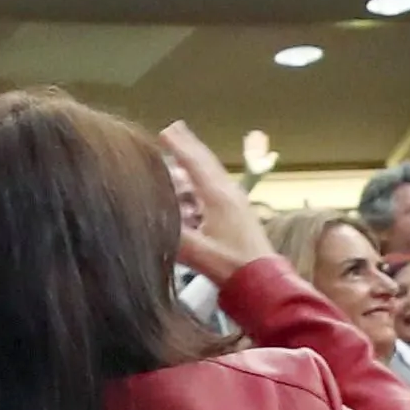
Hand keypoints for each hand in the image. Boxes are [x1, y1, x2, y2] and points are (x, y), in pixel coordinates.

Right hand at [158, 121, 275, 282]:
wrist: (264, 282)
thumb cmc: (232, 266)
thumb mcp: (197, 252)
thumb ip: (171, 235)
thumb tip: (145, 220)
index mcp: (218, 197)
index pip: (195, 164)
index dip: (179, 146)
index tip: (164, 131)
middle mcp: (229, 194)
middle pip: (206, 162)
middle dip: (189, 144)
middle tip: (175, 127)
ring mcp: (236, 203)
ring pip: (213, 174)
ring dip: (196, 160)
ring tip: (184, 150)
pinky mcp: (239, 214)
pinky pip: (217, 186)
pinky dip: (203, 178)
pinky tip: (198, 185)